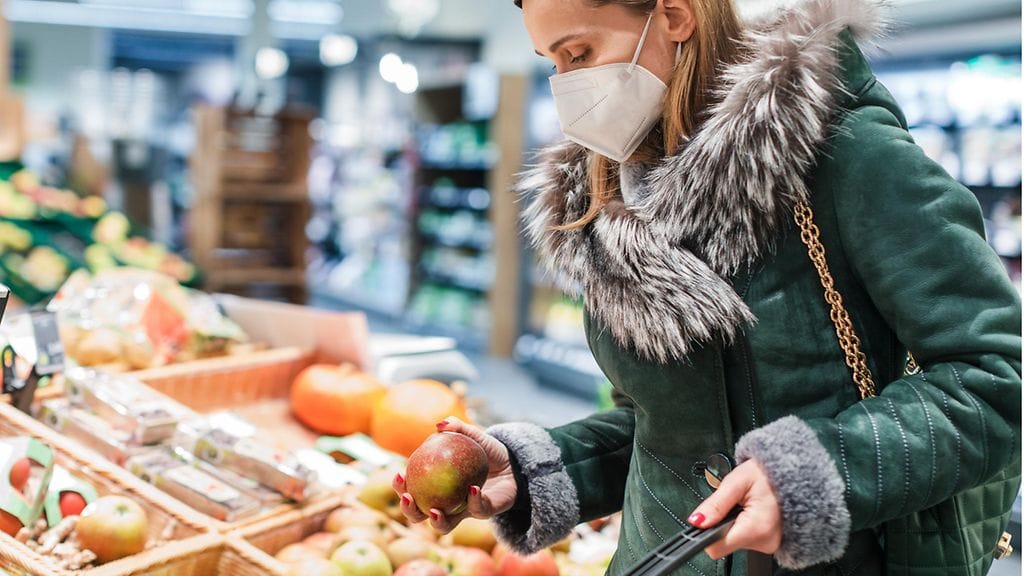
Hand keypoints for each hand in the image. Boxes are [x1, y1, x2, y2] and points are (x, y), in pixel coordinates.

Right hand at [392, 417, 517, 533]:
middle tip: (408, 498)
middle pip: (420, 515)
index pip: (412, 490)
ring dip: (436, 521)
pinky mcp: (485, 512)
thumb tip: (440, 424)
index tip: (399, 475)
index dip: (401, 487)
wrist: (514, 465)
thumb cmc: (487, 452)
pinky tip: (473, 489)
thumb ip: (458, 428)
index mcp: (436, 486)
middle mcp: (446, 502)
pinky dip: (474, 500)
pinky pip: (477, 510)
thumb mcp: (473, 436)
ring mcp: (464, 510)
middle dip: (409, 511)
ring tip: (434, 510)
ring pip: (445, 525)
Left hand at [686, 459, 782, 558]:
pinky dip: (744, 525)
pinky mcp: (771, 542)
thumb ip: (715, 504)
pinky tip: (753, 511)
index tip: (707, 518)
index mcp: (756, 528)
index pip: (716, 547)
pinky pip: (746, 538)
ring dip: (734, 523)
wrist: (795, 472)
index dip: (705, 532)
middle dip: (723, 523)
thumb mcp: (738, 481)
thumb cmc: (770, 473)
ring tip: (747, 504)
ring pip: (734, 540)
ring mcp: (770, 544)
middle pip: (725, 543)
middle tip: (735, 503)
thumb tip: (696, 521)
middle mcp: (765, 542)